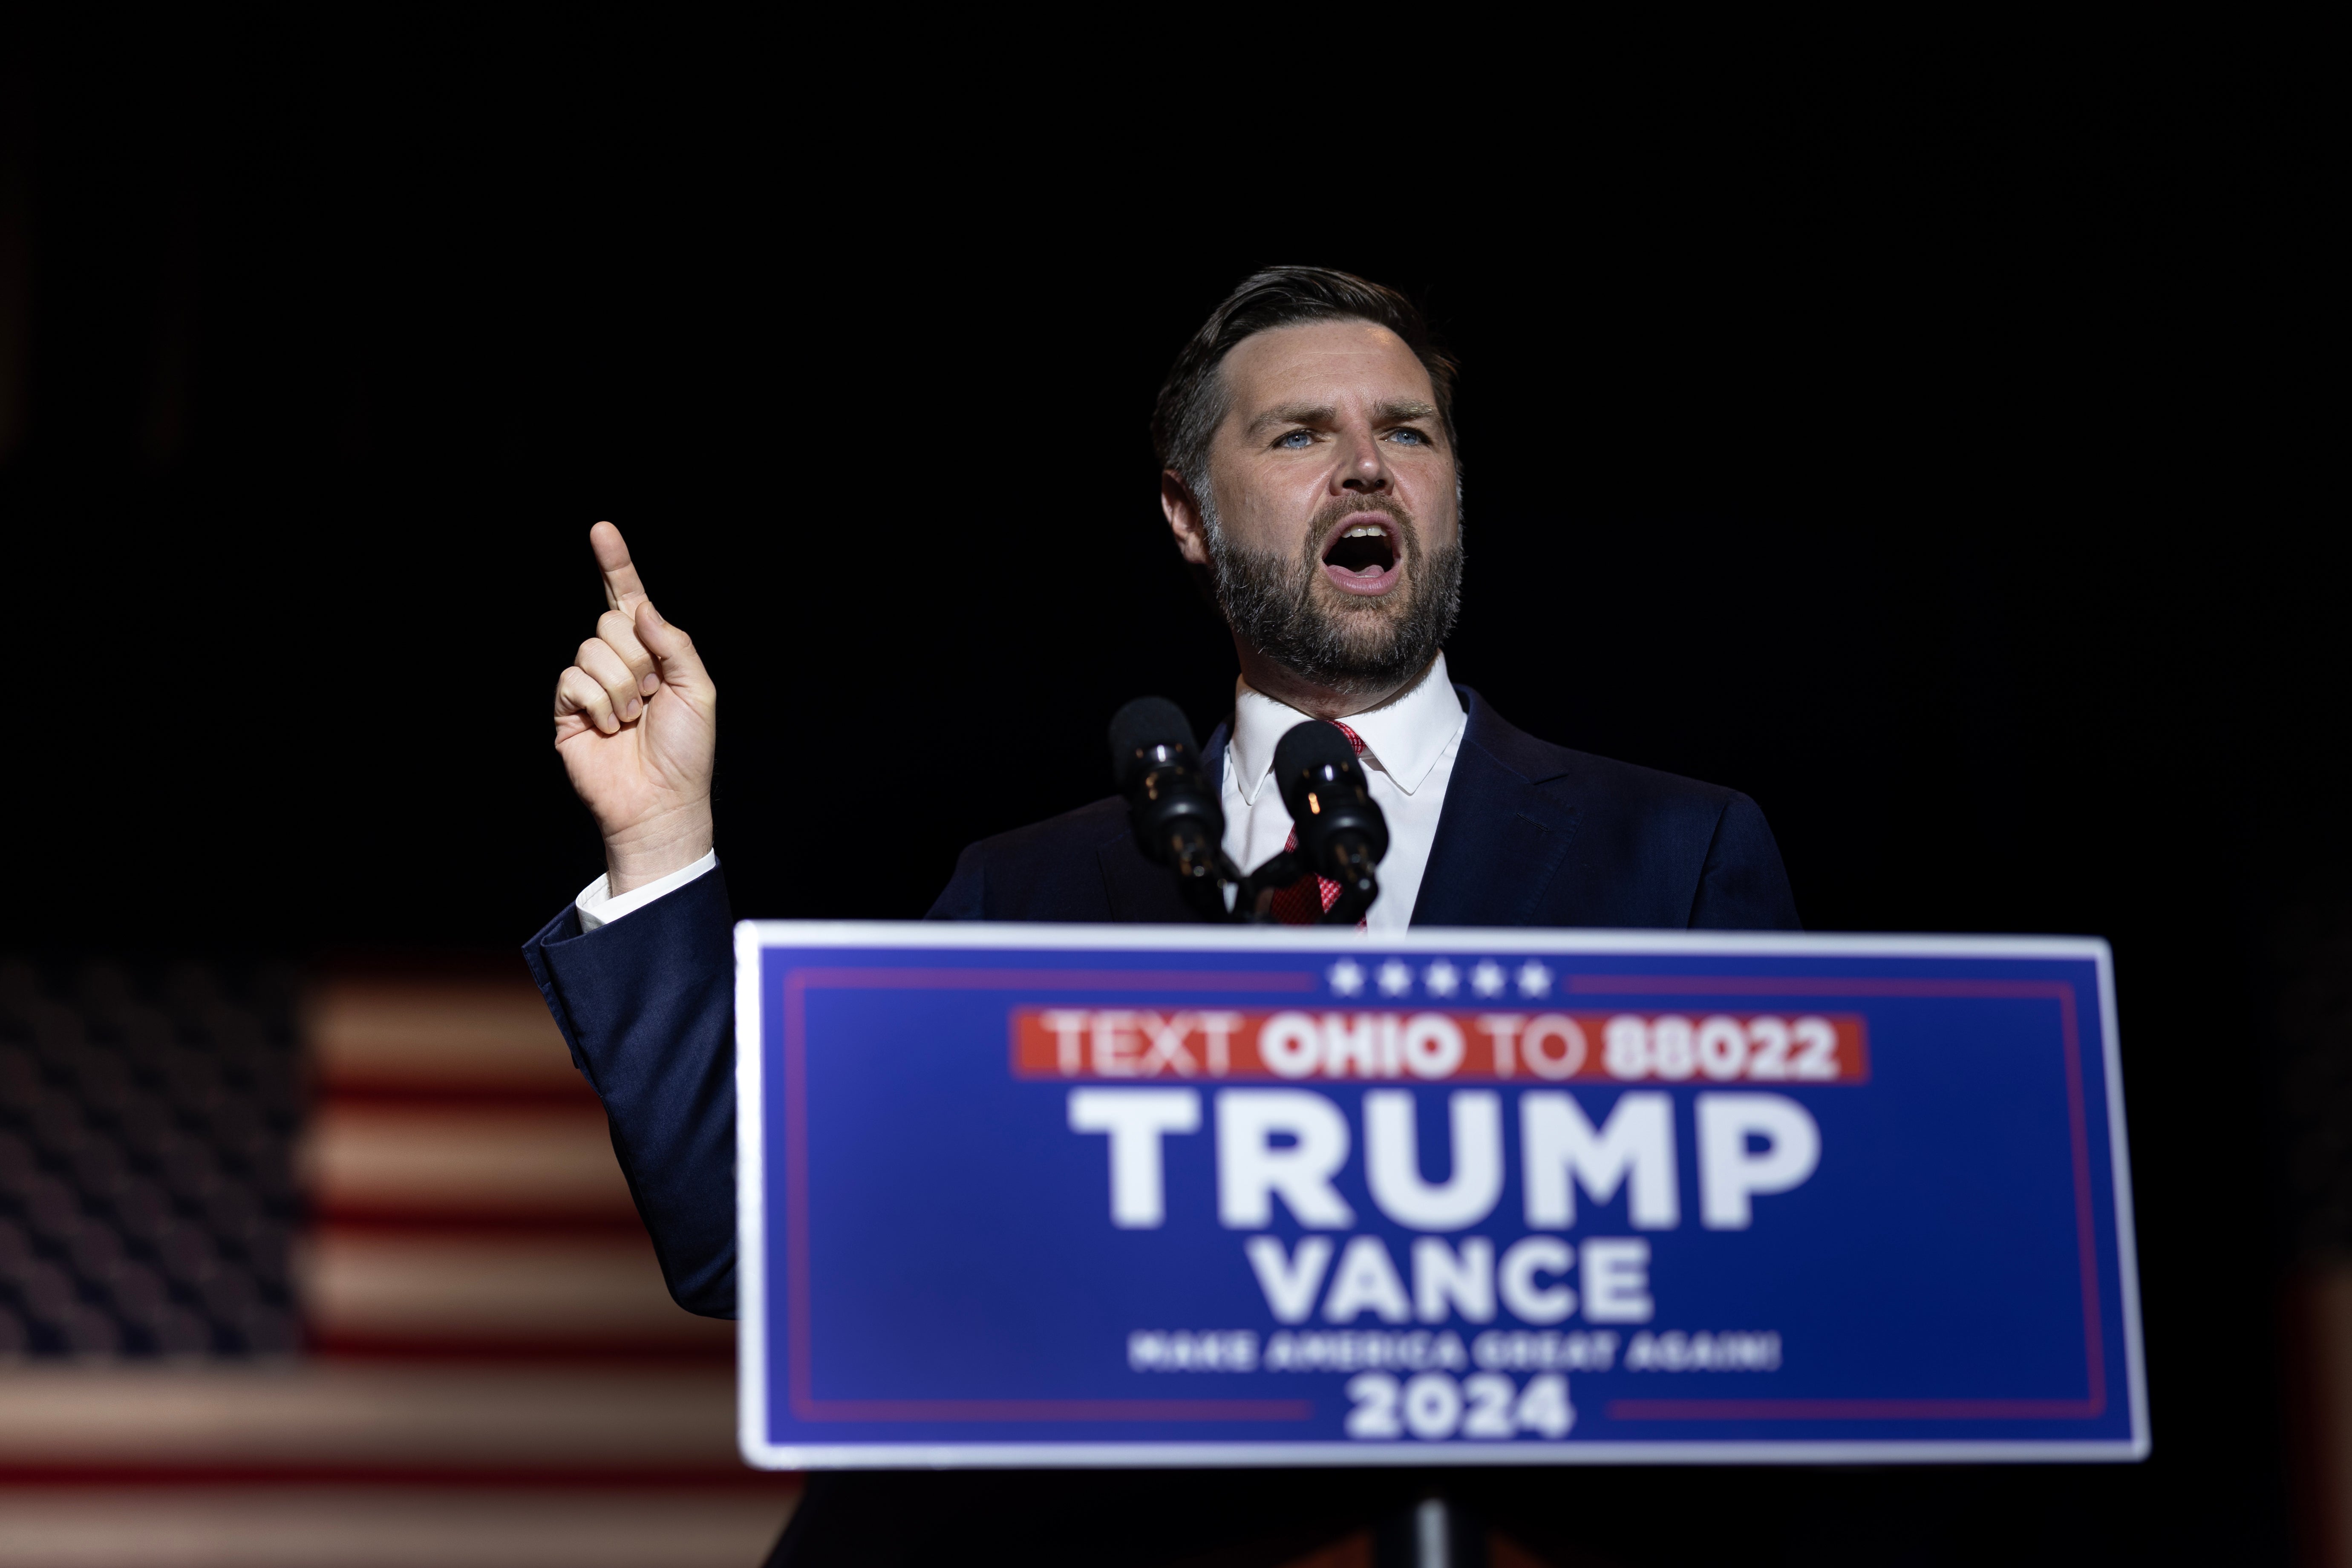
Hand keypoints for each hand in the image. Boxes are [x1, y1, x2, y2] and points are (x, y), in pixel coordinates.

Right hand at [553, 522, 717, 893]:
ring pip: (592, 651)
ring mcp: (589, 684)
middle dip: (639, 659)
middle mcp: (618, 662)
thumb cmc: (686, 750)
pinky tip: (609, 728)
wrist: (661, 801)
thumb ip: (674, 641)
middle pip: (611, 623)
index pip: (628, 599)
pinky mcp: (566, 708)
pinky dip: (597, 703)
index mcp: (652, 652)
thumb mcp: (698, 688)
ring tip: (632, 719)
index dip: (615, 564)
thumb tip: (638, 606)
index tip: (602, 530)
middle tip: (652, 698)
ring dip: (621, 687)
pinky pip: (573, 679)